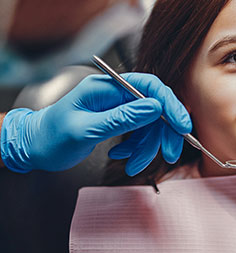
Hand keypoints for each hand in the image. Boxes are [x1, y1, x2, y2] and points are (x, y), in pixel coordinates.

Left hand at [1, 73, 190, 173]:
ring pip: (148, 124)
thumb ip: (121, 117)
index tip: (182, 125)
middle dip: (163, 133)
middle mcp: (115, 94)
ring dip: (147, 147)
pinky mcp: (118, 120)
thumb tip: (154, 107)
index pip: (148, 86)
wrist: (35, 147)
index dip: (169, 104)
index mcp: (106, 87)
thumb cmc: (52, 136)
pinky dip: (136, 148)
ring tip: (134, 166)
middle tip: (168, 154)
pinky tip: (122, 158)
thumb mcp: (86, 129)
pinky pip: (138, 133)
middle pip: (154, 107)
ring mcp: (117, 107)